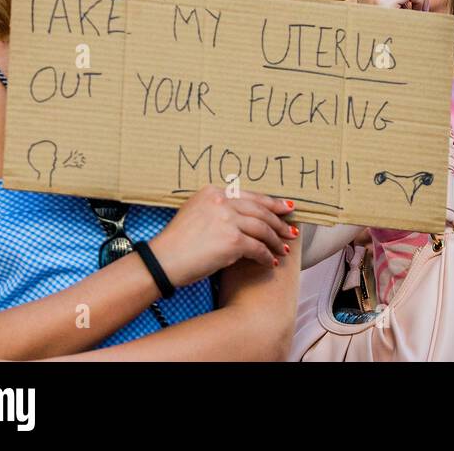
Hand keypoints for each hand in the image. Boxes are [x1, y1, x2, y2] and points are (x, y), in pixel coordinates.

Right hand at [148, 185, 295, 286]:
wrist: (162, 261)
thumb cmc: (177, 243)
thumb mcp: (196, 213)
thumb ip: (219, 208)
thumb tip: (247, 217)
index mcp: (213, 191)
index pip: (250, 196)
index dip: (271, 203)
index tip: (286, 208)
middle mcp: (222, 201)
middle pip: (260, 211)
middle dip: (279, 222)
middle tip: (291, 231)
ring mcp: (228, 220)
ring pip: (262, 229)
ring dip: (275, 241)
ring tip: (283, 249)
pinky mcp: (232, 241)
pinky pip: (257, 248)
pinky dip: (266, 256)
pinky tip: (271, 262)